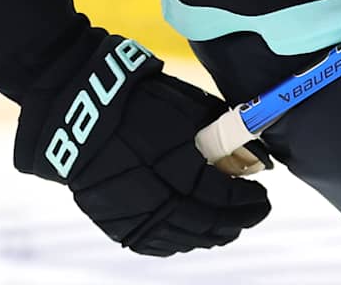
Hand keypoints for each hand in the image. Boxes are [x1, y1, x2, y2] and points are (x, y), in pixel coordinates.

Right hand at [14, 31, 269, 255]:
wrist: (76, 107)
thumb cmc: (138, 97)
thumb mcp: (186, 106)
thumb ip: (219, 133)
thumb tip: (253, 158)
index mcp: (169, 157)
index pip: (218, 194)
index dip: (244, 201)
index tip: (263, 196)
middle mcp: (147, 190)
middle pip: (202, 222)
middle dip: (234, 221)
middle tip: (255, 214)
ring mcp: (127, 210)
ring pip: (178, 237)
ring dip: (210, 235)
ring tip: (229, 228)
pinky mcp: (110, 219)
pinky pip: (151, 242)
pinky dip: (177, 242)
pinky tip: (193, 236)